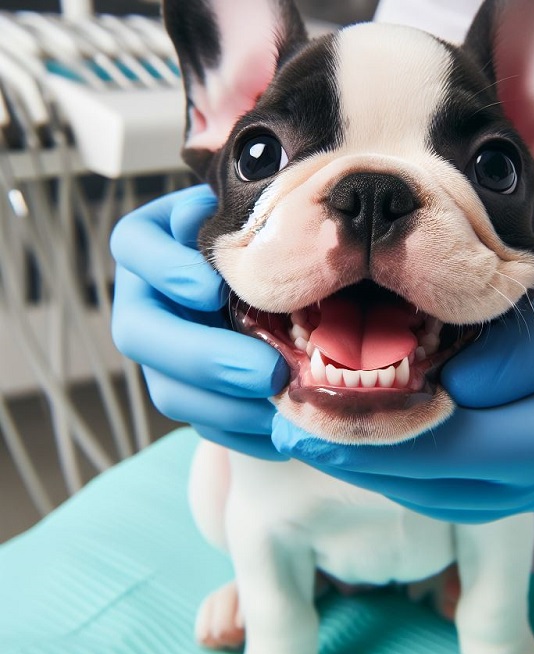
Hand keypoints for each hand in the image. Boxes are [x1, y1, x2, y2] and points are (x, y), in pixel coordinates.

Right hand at [110, 185, 288, 458]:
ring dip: (223, 407)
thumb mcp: (255, 216)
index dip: (165, 270)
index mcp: (153, 242)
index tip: (210, 288)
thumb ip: (249, 224)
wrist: (279, 275)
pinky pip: (200, 422)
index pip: (134, 246)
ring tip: (278, 411)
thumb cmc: (266, 232)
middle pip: (141, 333)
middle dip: (204, 358)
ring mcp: (162, 349)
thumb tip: (258, 245)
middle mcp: (146, 298)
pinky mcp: (187, 389)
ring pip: (167, 389)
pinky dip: (240, 434)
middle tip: (267, 373)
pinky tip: (280, 437)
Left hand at [270, 256, 533, 521]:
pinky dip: (410, 465)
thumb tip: (455, 384)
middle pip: (448, 480)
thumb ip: (531, 350)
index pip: (471, 445)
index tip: (318, 415)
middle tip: (292, 429)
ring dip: (380, 467)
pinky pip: (461, 486)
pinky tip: (370, 438)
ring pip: (448, 493)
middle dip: (366, 457)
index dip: (390, 434)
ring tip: (314, 434)